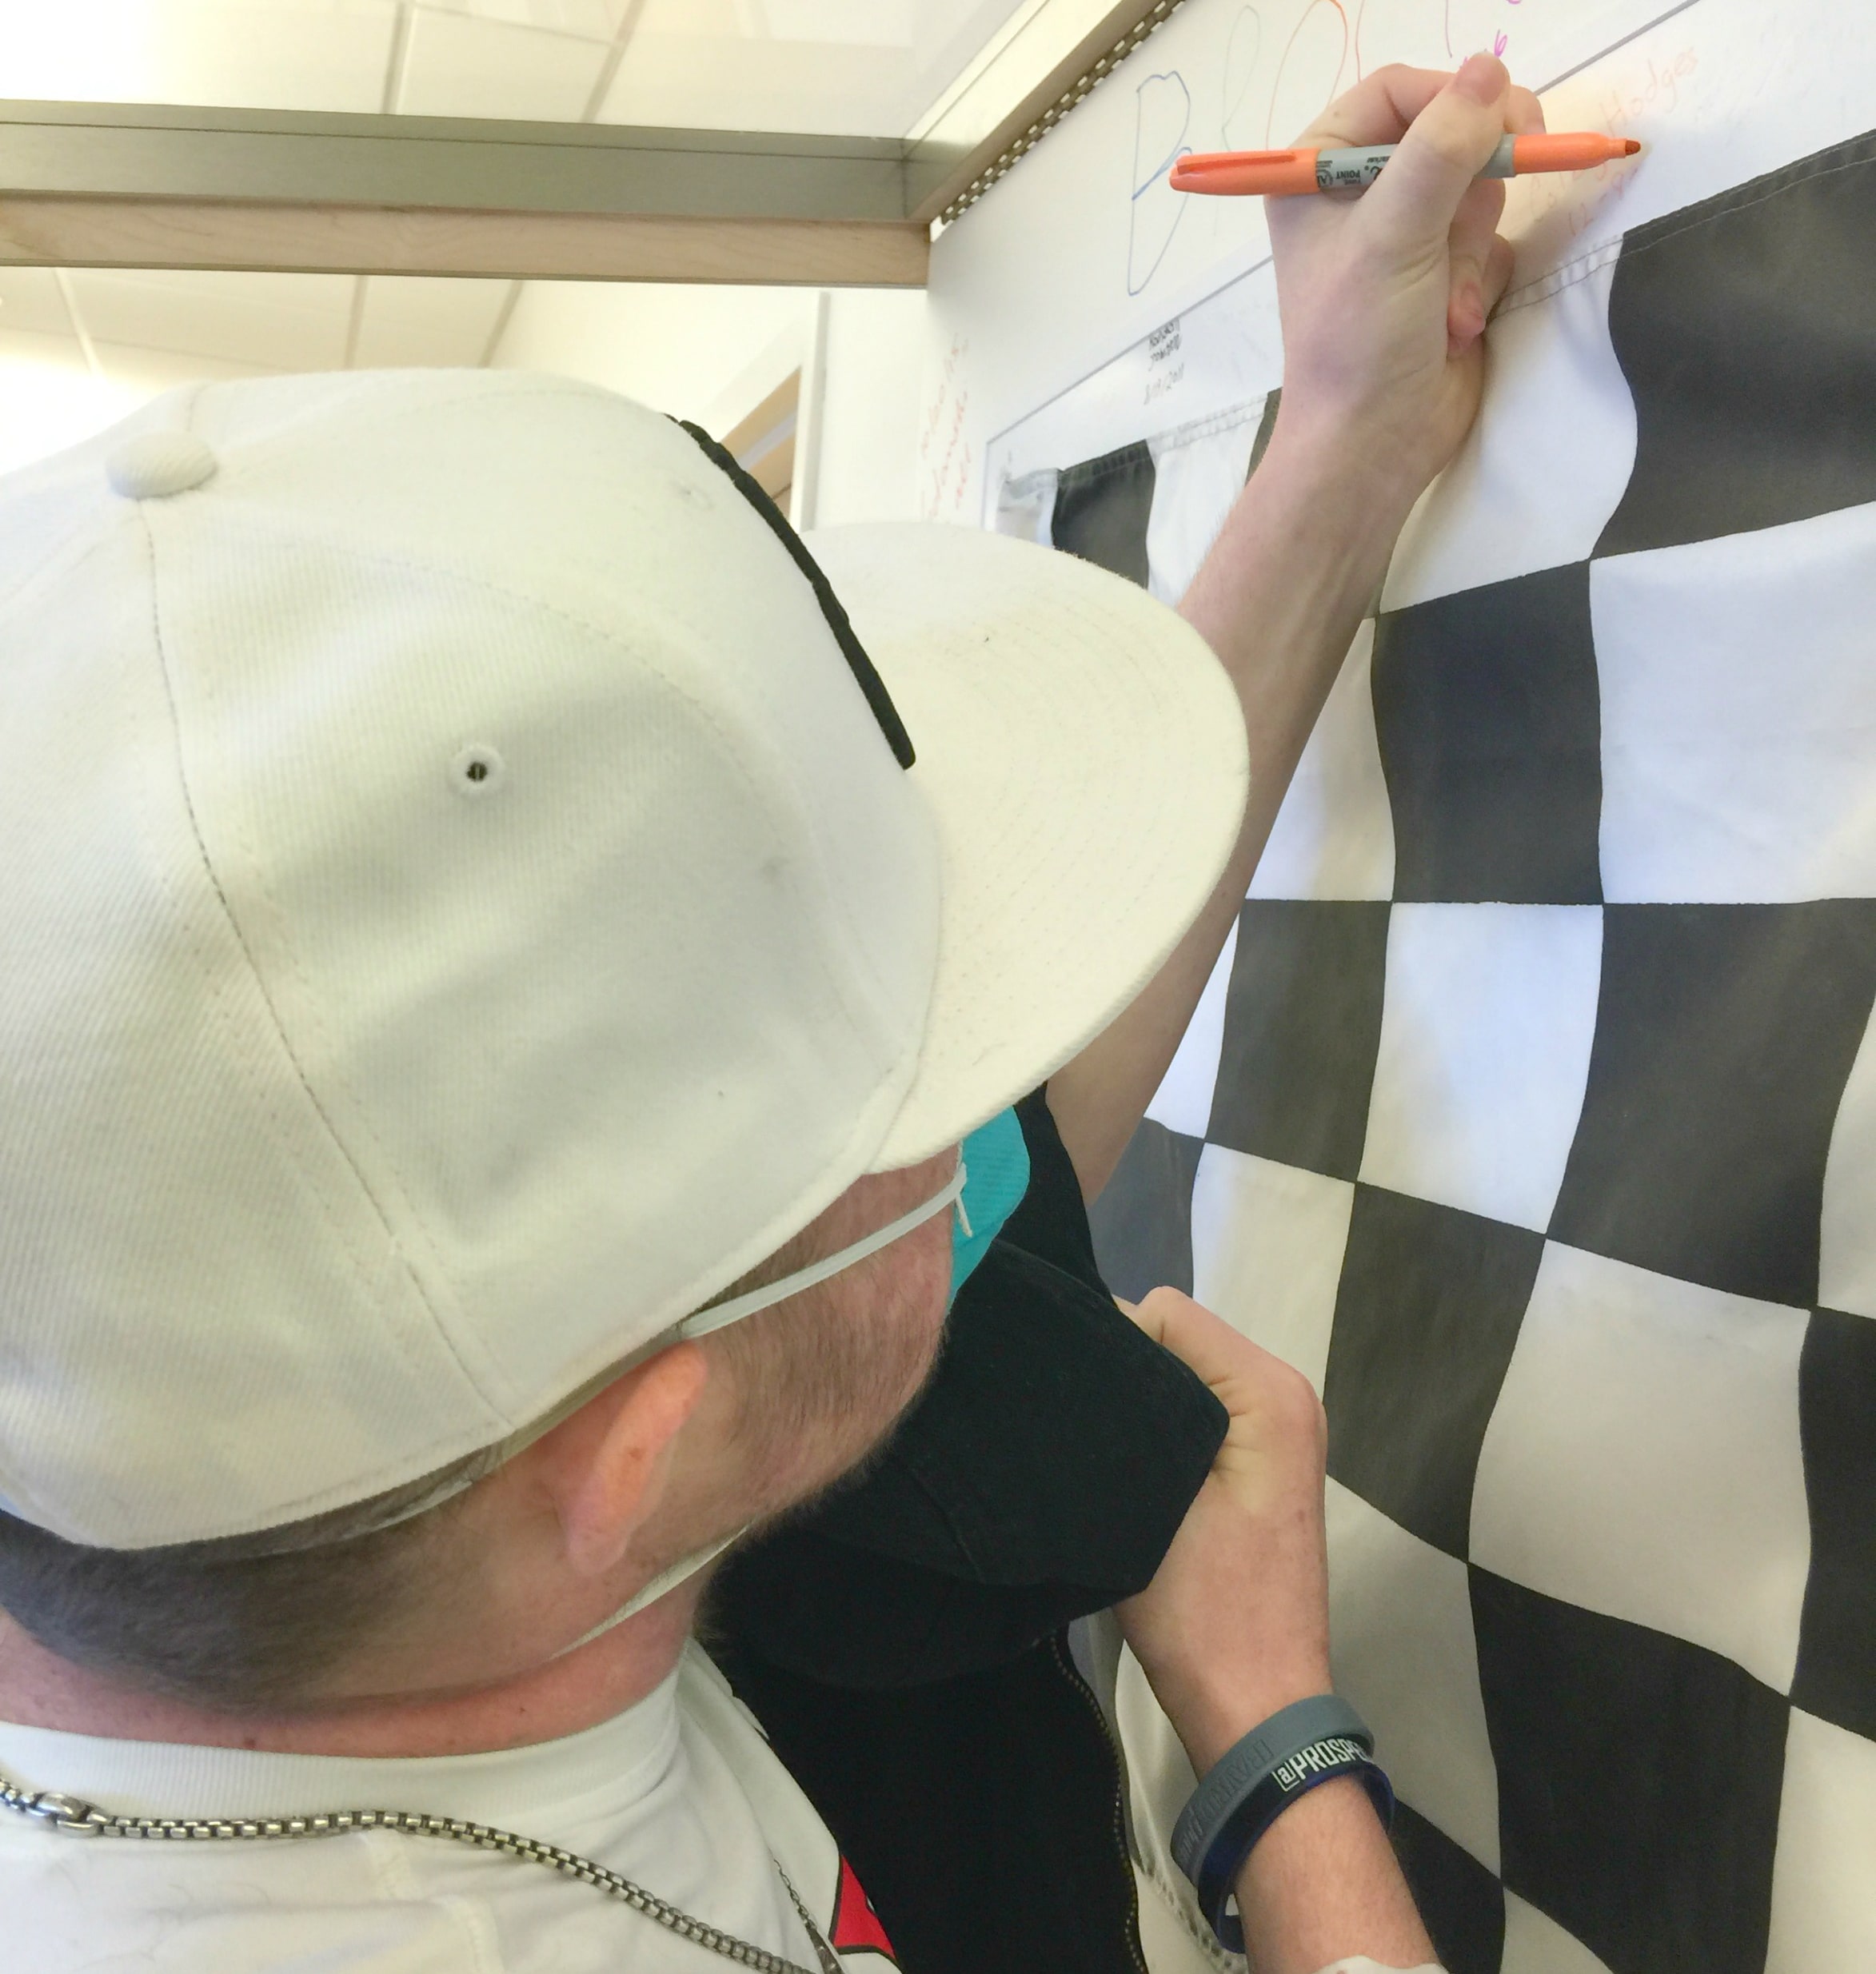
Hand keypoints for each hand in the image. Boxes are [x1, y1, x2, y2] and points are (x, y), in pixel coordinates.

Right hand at [1114, 1288, 1332, 1775]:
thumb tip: (1077, 1352)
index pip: (1165, 1313)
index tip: (1073, 1404)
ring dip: (1139, 1405)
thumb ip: (1121, 1411)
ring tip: (1100, 1453)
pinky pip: (1199, 1410)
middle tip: (1075, 1427)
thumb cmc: (1202, 1608)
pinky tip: (1133, 1472)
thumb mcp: (1146, 1499)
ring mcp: (1281, 1430)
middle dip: (1125, 1372)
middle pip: (1177, 1338)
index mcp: (1270, 1392)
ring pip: (1183, 1375)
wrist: (1254, 1708)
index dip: (1110, 1348)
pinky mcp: (1264, 1462)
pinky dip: (1162, 1428)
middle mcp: (1287, 1394)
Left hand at [1264, 56, 1546, 520]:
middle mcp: (1358, 194)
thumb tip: (1487, 73)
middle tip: (1484, 205)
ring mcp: (1404, 233)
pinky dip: (1478, 280)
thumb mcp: (1395, 235)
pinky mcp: (1442, 271)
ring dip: (1471, 245)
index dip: (1452, 101)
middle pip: (1449, 131)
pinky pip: (1488, 239)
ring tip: (1444, 299)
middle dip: (1471, 182)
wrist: (1372, 446)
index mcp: (1316, 170)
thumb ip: (1441, 148)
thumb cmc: (1361, 342)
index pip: (1397, 92)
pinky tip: (1453, 325)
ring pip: (1477, 188)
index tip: (1499, 126)